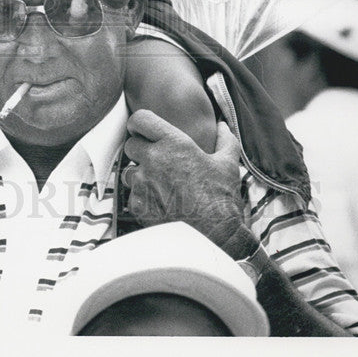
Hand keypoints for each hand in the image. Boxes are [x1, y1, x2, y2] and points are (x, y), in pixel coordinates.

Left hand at [122, 111, 247, 254]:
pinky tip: (161, 204)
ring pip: (129, 171)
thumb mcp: (228, 164)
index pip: (140, 119)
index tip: (143, 130)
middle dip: (140, 150)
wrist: (213, 236)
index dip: (139, 124)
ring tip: (160, 185)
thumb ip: (225, 140)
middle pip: (131, 145)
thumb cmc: (221, 198)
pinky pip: (133, 195)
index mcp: (173, 143)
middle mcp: (154, 159)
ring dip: (140, 175)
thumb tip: (223, 126)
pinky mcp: (138, 205)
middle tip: (156, 160)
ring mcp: (143, 182)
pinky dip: (143, 198)